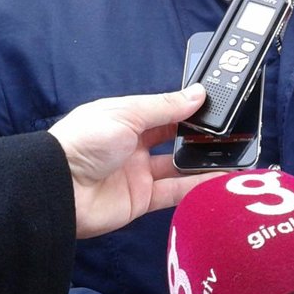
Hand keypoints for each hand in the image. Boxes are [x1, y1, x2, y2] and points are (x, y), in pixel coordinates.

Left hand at [48, 85, 218, 237]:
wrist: (58, 188)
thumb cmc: (86, 141)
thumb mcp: (126, 114)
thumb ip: (165, 107)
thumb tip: (198, 93)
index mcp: (126, 119)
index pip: (164, 111)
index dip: (189, 109)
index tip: (217, 107)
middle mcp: (134, 145)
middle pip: (174, 139)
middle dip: (199, 136)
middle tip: (232, 133)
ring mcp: (138, 174)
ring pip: (179, 167)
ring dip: (204, 162)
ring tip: (235, 156)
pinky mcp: (141, 200)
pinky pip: (175, 193)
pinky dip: (197, 187)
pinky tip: (220, 180)